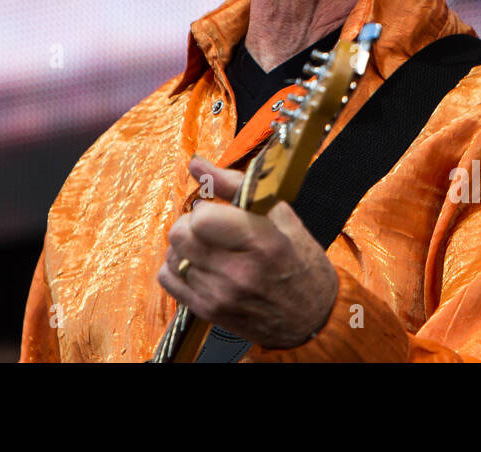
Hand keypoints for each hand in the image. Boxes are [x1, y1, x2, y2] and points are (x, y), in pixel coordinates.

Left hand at [157, 156, 338, 348]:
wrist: (312, 316)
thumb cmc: (299, 262)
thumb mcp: (280, 216)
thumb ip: (234, 184)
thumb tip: (197, 164)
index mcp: (262, 242)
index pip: (202, 218)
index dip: (206, 208)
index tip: (219, 212)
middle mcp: (238, 272)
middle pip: (181, 235)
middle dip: (191, 224)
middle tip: (211, 228)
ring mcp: (221, 296)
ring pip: (173, 255)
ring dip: (186, 246)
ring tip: (209, 247)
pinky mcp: (208, 312)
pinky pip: (168, 279)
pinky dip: (177, 267)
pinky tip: (198, 265)